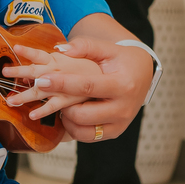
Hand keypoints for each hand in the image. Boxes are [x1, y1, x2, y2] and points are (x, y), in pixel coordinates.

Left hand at [0, 35, 152, 140]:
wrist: (143, 76)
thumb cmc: (123, 60)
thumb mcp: (108, 48)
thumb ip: (85, 46)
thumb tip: (60, 49)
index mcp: (122, 85)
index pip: (87, 87)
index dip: (62, 84)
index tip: (42, 80)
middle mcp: (123, 108)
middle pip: (83, 114)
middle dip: (61, 104)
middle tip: (52, 93)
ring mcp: (120, 124)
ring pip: (83, 130)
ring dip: (67, 118)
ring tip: (63, 103)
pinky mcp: (114, 132)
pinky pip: (87, 137)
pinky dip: (74, 127)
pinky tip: (71, 113)